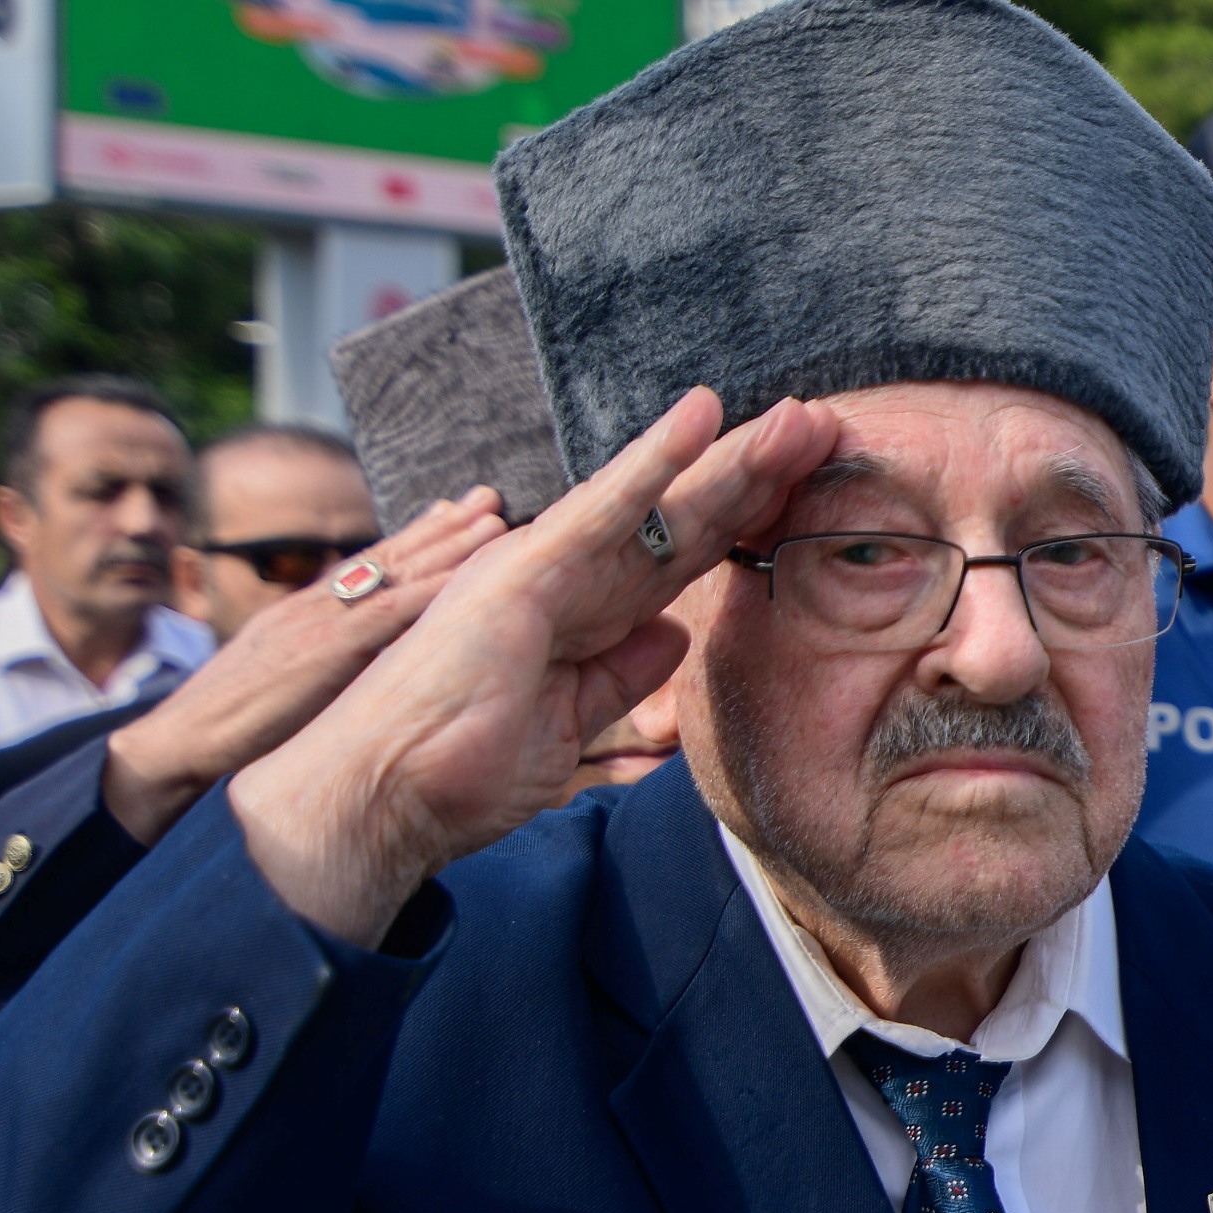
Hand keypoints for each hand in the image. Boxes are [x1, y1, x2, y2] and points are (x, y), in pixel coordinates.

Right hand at [101, 492, 512, 841]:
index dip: (416, 537)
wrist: (178, 741)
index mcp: (305, 613)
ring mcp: (318, 624)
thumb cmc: (233, 726)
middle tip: (490, 496)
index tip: (454, 511)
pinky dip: (431, 591)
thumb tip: (361, 669)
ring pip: (396, 573)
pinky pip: (388, 614)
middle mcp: (314, 607)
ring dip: (448, 543)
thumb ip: (322, 665)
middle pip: (390, 555)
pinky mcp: (324, 652)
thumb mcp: (284, 681)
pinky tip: (470, 579)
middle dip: (443, 525)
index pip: (368, 565)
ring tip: (494, 516)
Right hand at [227, 387, 838, 944]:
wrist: (385, 796)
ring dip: (733, 459)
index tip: (811, 487)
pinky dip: (653, 462)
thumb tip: (673, 635)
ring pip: (660, 502)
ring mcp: (545, 566)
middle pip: (685, 520)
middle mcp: (568, 577)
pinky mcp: (525, 571)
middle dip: (758, 476)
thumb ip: (621, 673)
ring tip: (801, 417)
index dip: (748, 521)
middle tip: (826, 428)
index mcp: (583, 614)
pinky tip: (702, 416)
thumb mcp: (573, 721)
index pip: (682, 557)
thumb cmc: (460, 768)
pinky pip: (602, 508)